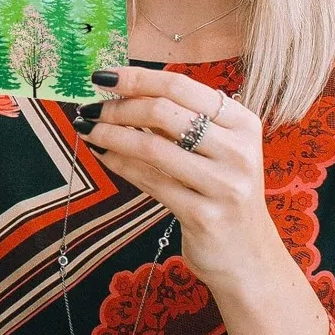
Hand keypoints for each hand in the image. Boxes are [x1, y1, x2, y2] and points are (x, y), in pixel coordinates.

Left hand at [75, 66, 282, 295]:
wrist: (248, 257)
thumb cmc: (223, 192)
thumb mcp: (215, 148)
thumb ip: (180, 119)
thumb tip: (123, 89)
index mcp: (242, 122)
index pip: (181, 87)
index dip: (137, 77)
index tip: (103, 76)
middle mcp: (238, 150)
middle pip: (164, 112)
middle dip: (118, 107)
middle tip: (90, 107)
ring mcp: (224, 185)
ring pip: (152, 147)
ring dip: (111, 134)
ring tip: (86, 128)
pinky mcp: (205, 216)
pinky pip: (150, 181)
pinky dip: (120, 164)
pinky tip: (102, 154)